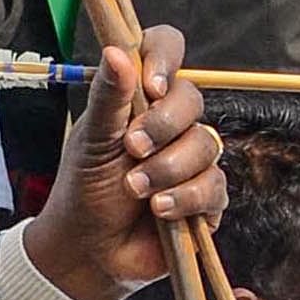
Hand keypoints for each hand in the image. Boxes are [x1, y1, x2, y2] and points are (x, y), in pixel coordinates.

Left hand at [13, 27, 222, 299]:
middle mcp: (173, 122)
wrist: (90, 250)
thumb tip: (116, 50)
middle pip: (191, 99)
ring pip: (205, 145)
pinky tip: (159, 210)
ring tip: (135, 189)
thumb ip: (109, 97)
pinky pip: (214, 186)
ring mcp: (194, 159)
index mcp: (143, 97)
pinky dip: (184, 197)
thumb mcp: (92, 141)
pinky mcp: (207, 198)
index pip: (167, 50)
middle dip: (162, 125)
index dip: (165, 58)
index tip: (150, 85)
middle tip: (132, 148)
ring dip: (167, 168)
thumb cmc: (86, 189)